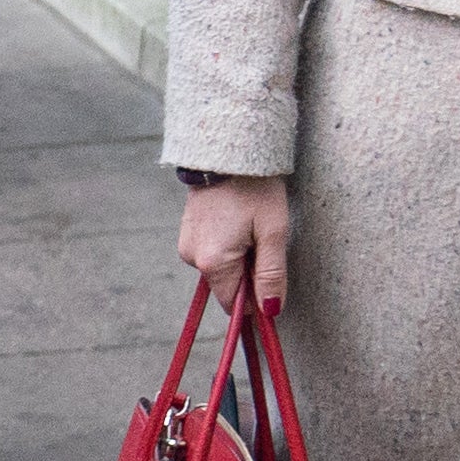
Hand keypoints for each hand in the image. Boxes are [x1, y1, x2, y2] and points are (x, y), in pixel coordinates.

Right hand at [178, 174, 293, 305]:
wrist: (228, 149)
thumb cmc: (255, 188)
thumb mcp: (273, 232)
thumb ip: (271, 275)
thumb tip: (271, 311)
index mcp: (213, 262)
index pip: (234, 304)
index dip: (255, 298)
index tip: (271, 276)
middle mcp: (193, 258)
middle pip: (226, 285)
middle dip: (247, 272)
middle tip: (262, 240)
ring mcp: (186, 244)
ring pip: (219, 268)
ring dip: (238, 257)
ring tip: (249, 224)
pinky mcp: (187, 231)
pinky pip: (210, 252)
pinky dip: (226, 244)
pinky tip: (236, 220)